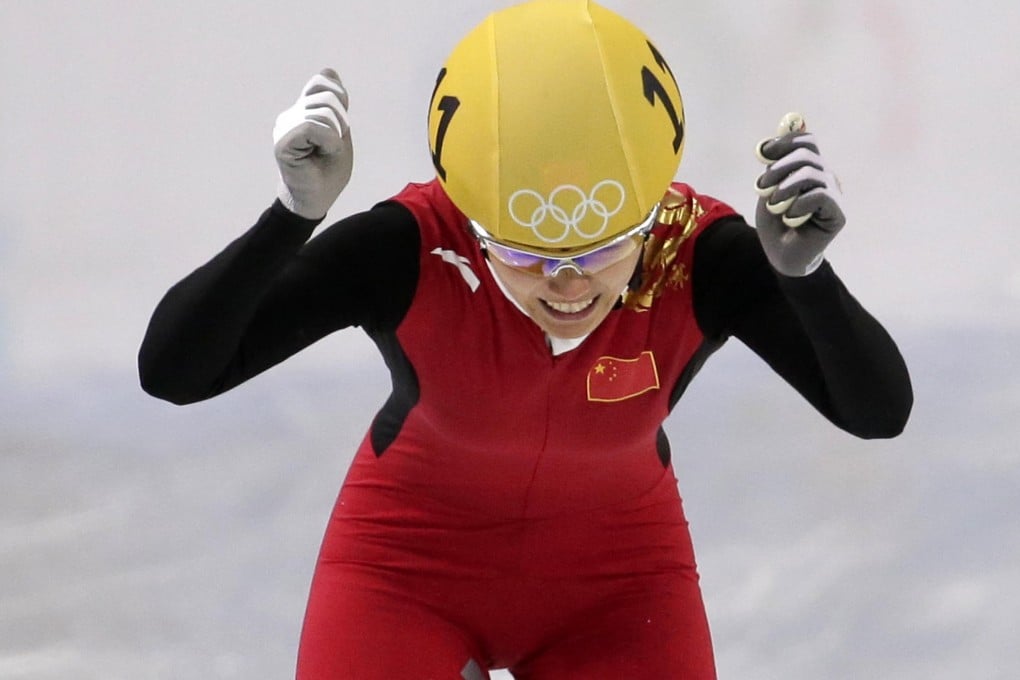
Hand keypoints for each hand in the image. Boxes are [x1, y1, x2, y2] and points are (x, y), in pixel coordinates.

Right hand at [273, 69, 352, 219]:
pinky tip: (318, 155)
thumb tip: (328, 71)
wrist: (317, 199)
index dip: (340, 99)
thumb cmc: (328, 171)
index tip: (340, 126)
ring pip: (323, 113)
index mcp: (304, 110)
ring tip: (323, 153)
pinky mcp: (283, 140)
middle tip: (331, 147)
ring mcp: (284, 126)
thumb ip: (337, 104)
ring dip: (334, 137)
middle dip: (340, 123)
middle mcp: (291, 114)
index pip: (323, 83)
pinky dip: (327, 142)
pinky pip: (313, 128)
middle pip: (328, 97)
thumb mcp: (341, 132)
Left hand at [753, 113, 843, 275]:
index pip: (807, 141)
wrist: (780, 255)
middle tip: (760, 187)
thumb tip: (777, 133)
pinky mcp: (838, 213)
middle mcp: (826, 177)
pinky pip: (820, 195)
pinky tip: (790, 218)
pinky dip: (798, 204)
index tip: (762, 153)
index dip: (785, 142)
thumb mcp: (768, 189)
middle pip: (807, 154)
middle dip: (778, 167)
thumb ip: (773, 164)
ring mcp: (834, 194)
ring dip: (784, 188)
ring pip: (811, 173)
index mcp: (810, 168)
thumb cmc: (774, 222)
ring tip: (773, 206)